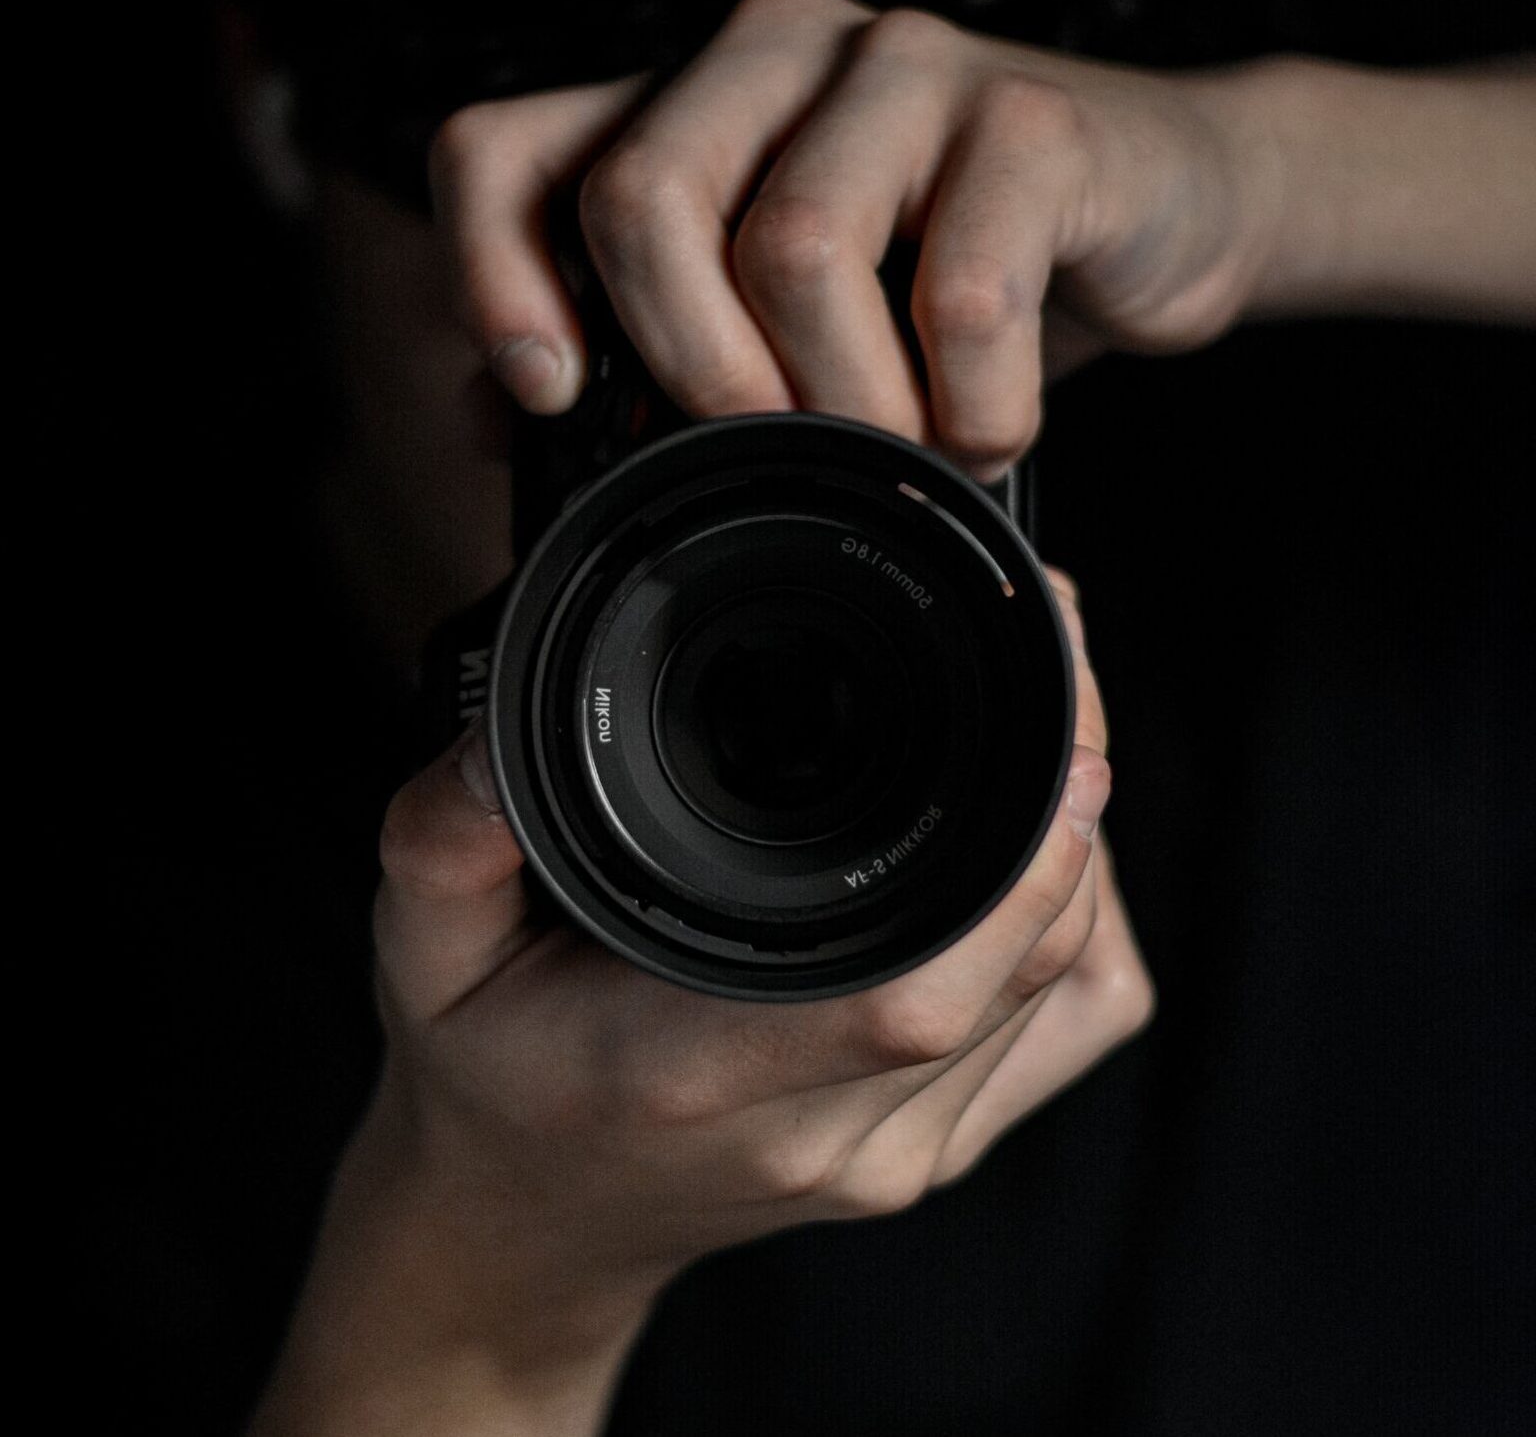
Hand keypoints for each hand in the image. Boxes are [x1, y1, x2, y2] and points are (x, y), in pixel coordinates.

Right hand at [249, 572, 1151, 1435]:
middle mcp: (821, 1127)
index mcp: (694, 1070)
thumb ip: (443, 843)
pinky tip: (1036, 863)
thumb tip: (493, 741)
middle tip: (1050, 663)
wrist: (531, 1228)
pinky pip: (1072, 1029)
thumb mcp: (421, 954)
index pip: (902, 993)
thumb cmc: (490, 1079)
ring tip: (1037, 737)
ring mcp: (896, 1153)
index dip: (1012, 867)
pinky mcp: (936, 1150)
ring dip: (1079, 849)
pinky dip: (1082, 927)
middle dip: (1068, 797)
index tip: (1050, 734)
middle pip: (1020, 967)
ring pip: (1063, 987)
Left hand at [428, 0, 1284, 479]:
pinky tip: (989, 428)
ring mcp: (903, 70)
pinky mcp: (1030, 119)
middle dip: (697, 369)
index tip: (547, 396)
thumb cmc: (951, 279)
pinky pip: (961, 297)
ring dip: (852, 408)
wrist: (1159, 214)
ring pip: (795, 251)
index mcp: (685, 108)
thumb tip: (508, 421)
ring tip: (910, 448)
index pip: (508, 154)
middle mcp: (773, 58)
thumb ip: (660, 345)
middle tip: (776, 451)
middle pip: (642, 200)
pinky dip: (972, 410)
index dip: (492, 276)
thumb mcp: (786, 320)